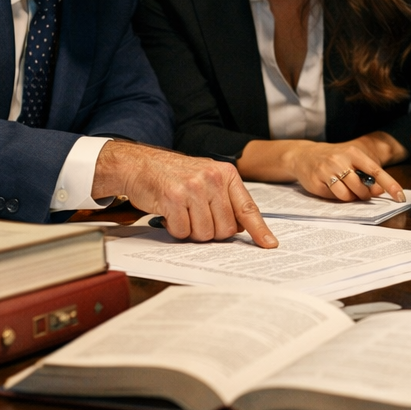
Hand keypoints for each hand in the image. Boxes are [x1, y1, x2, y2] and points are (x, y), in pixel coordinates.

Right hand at [94, 141, 276, 246]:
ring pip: (204, 233)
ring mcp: (193, 188)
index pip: (247, 208)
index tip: (269, 244)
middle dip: (211, 231)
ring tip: (182, 213)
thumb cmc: (175, 174)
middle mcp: (212, 179)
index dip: (259, 230)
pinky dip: (175, 229)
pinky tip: (169, 214)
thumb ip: (225, 199)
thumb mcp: (207, 178)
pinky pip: (182, 231)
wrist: (140, 164)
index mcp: (226, 174)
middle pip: (225, 229)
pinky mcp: (173, 198)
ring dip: (191, 231)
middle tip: (196, 218)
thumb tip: (243, 227)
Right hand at [287, 141, 405, 201]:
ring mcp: (326, 171)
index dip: (390, 185)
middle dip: (365, 195)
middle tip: (361, 192)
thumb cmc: (334, 159)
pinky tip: (333, 189)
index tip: (400, 197)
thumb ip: (367, 174)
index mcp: (353, 153)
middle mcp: (339, 160)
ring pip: (347, 195)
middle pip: (361, 187)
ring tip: (347, 191)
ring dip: (351, 198)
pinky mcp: (316, 182)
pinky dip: (337, 198)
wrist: (303, 155)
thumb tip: (380, 190)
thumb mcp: (351, 160)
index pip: (376, 171)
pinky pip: (333, 198)